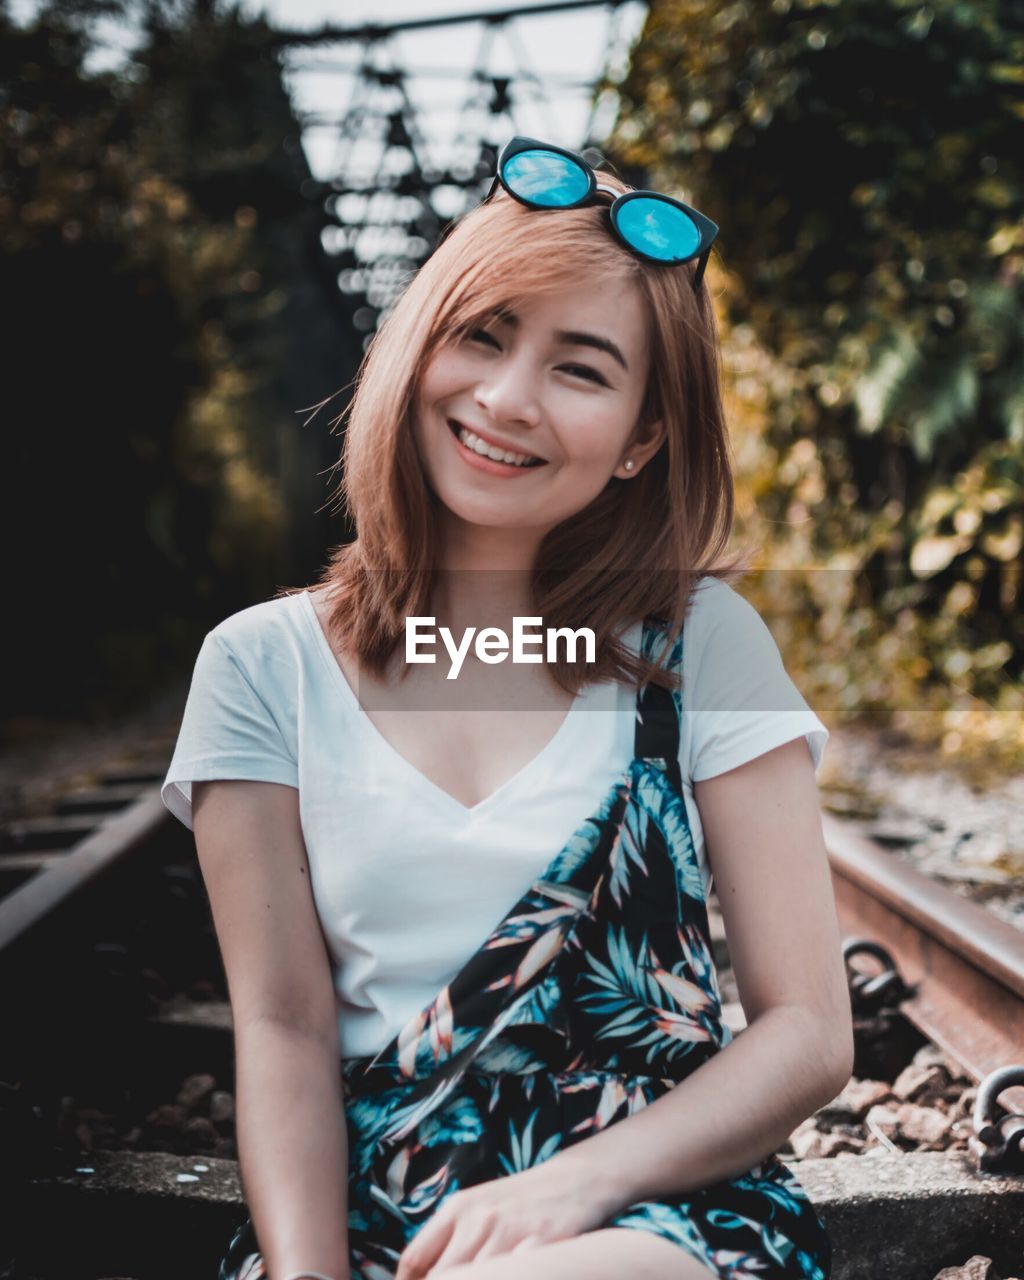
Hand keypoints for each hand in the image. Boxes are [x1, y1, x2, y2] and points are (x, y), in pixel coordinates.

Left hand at [393, 1155, 615, 1278]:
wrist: (573, 1180)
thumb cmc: (518, 1202)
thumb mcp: (477, 1207)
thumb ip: (449, 1239)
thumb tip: (419, 1276)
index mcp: (457, 1208)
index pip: (414, 1258)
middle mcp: (478, 1219)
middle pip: (440, 1277)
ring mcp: (510, 1232)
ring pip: (475, 1279)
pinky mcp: (541, 1245)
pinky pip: (514, 1277)